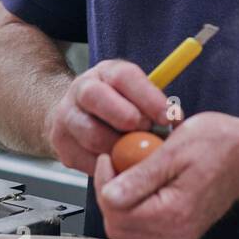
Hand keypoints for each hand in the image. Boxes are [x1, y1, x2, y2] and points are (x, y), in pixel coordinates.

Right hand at [46, 59, 169, 174]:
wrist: (75, 115)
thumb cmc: (116, 105)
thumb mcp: (134, 93)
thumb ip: (153, 103)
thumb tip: (176, 122)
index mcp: (105, 73)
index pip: (124, 76)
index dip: (148, 97)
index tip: (168, 117)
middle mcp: (81, 89)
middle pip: (97, 98)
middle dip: (127, 118)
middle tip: (147, 133)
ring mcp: (67, 116)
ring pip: (91, 134)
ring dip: (119, 148)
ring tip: (135, 152)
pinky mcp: (61, 144)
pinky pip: (86, 160)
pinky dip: (108, 166)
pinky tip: (120, 163)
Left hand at [94, 112, 238, 238]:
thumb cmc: (220, 143)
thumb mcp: (176, 148)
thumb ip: (141, 176)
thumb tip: (108, 195)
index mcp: (175, 213)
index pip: (116, 212)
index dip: (104, 183)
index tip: (109, 157)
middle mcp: (178, 232)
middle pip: (118, 229)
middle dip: (108, 196)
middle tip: (115, 166)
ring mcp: (181, 235)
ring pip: (129, 234)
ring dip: (119, 207)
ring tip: (126, 176)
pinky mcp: (182, 231)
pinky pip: (144, 232)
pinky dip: (134, 212)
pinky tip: (139, 188)